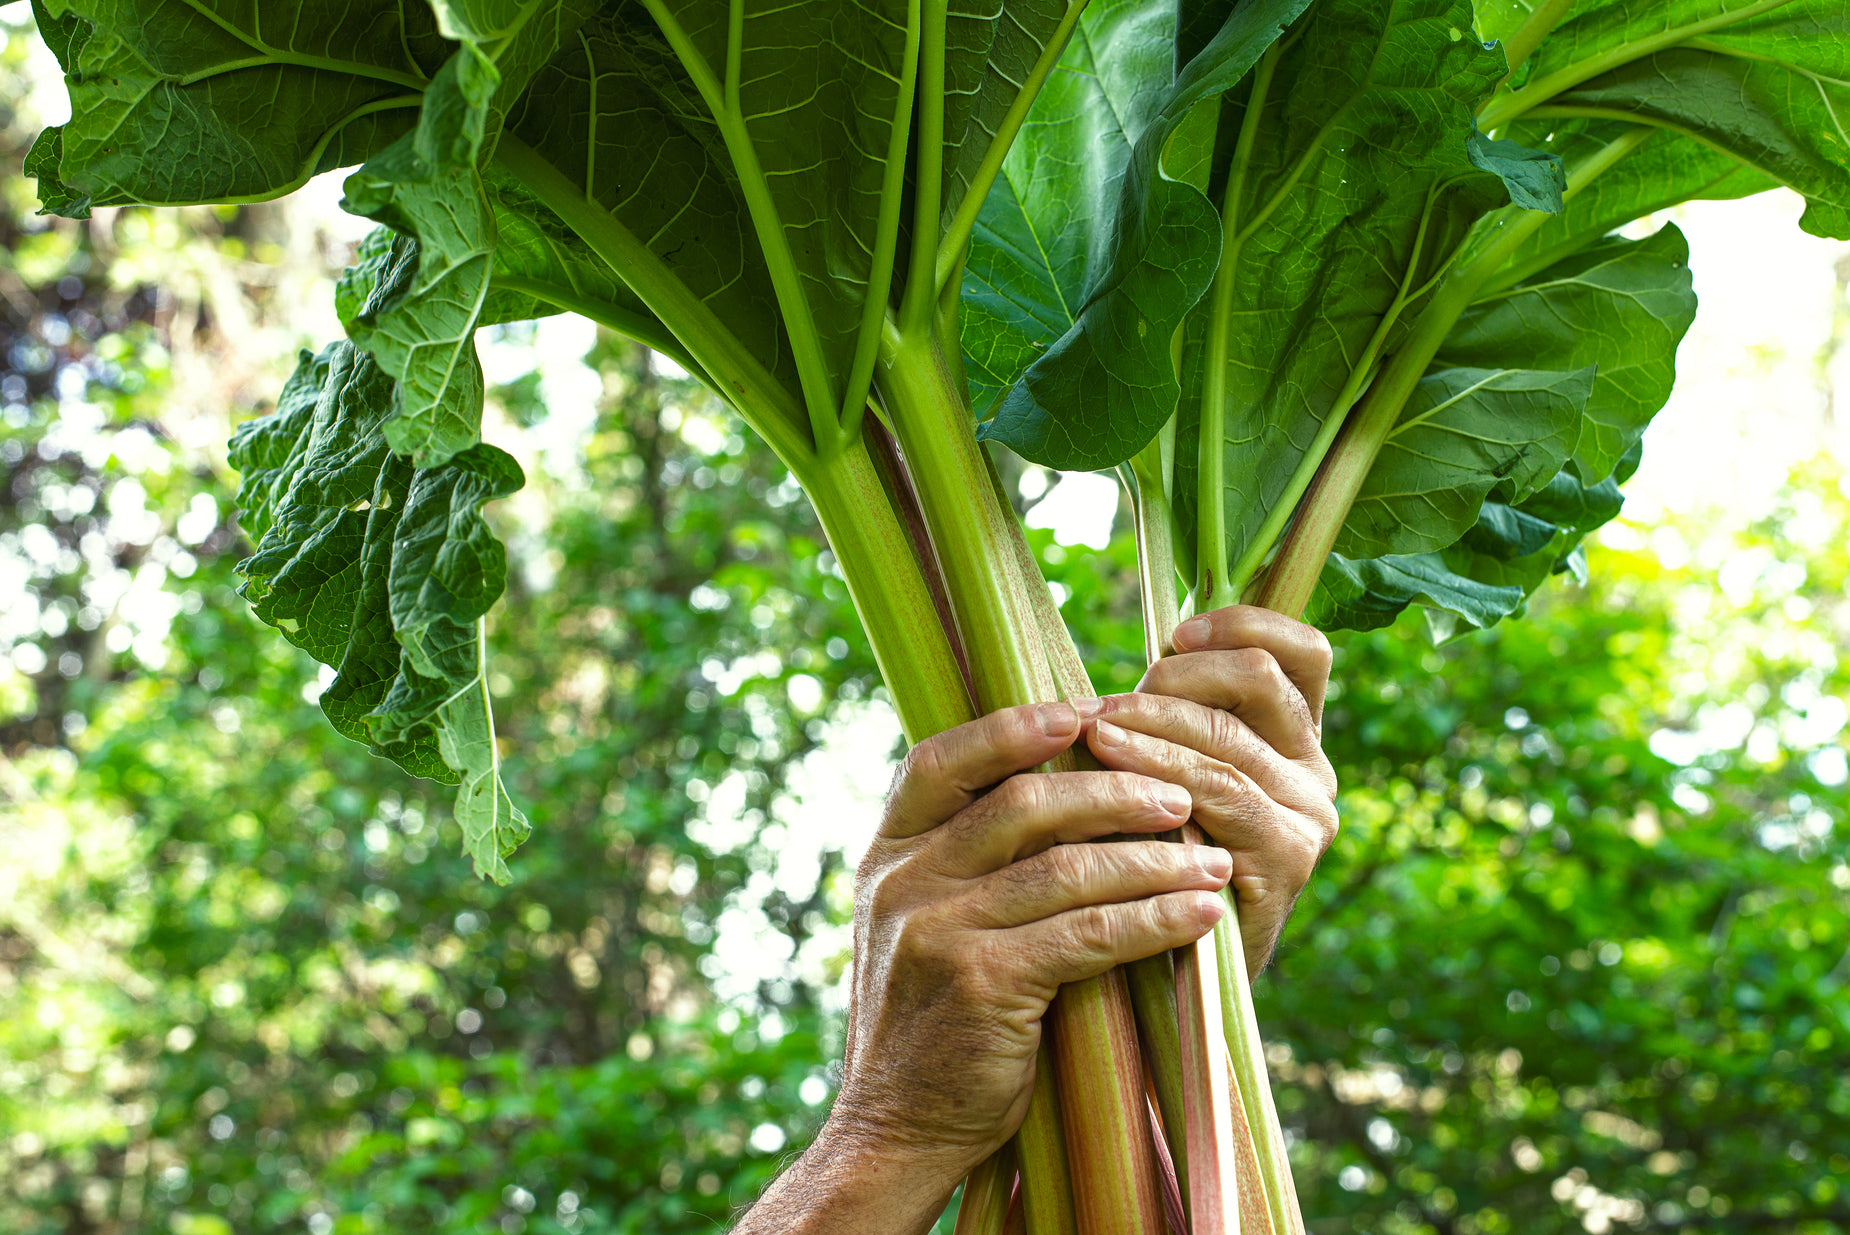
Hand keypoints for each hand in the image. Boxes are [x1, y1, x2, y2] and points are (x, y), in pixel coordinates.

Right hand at [819, 703, 1230, 1227]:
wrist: (896, 1127)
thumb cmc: (932, 1019)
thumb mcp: (920, 922)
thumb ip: (962, 861)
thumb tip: (1058, 791)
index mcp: (885, 854)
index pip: (941, 761)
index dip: (1011, 729)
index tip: (1083, 714)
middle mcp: (902, 881)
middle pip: (1020, 803)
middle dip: (1113, 792)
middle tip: (1181, 796)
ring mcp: (935, 931)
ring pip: (1065, 867)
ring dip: (1152, 858)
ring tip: (1211, 858)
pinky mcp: (981, 984)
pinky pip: (1085, 934)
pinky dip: (1152, 918)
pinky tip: (1199, 915)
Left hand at [1082, 604, 1338, 974]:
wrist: (1166, 980)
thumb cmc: (1145, 862)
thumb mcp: (1162, 775)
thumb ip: (1169, 717)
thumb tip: (1136, 650)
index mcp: (1294, 739)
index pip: (1301, 651)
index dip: (1241, 625)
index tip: (1173, 635)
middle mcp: (1313, 772)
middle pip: (1260, 677)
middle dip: (1173, 679)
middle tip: (1104, 705)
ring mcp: (1308, 816)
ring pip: (1227, 734)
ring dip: (1148, 723)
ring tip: (1088, 728)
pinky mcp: (1287, 858)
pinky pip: (1218, 792)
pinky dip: (1157, 769)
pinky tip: (1105, 766)